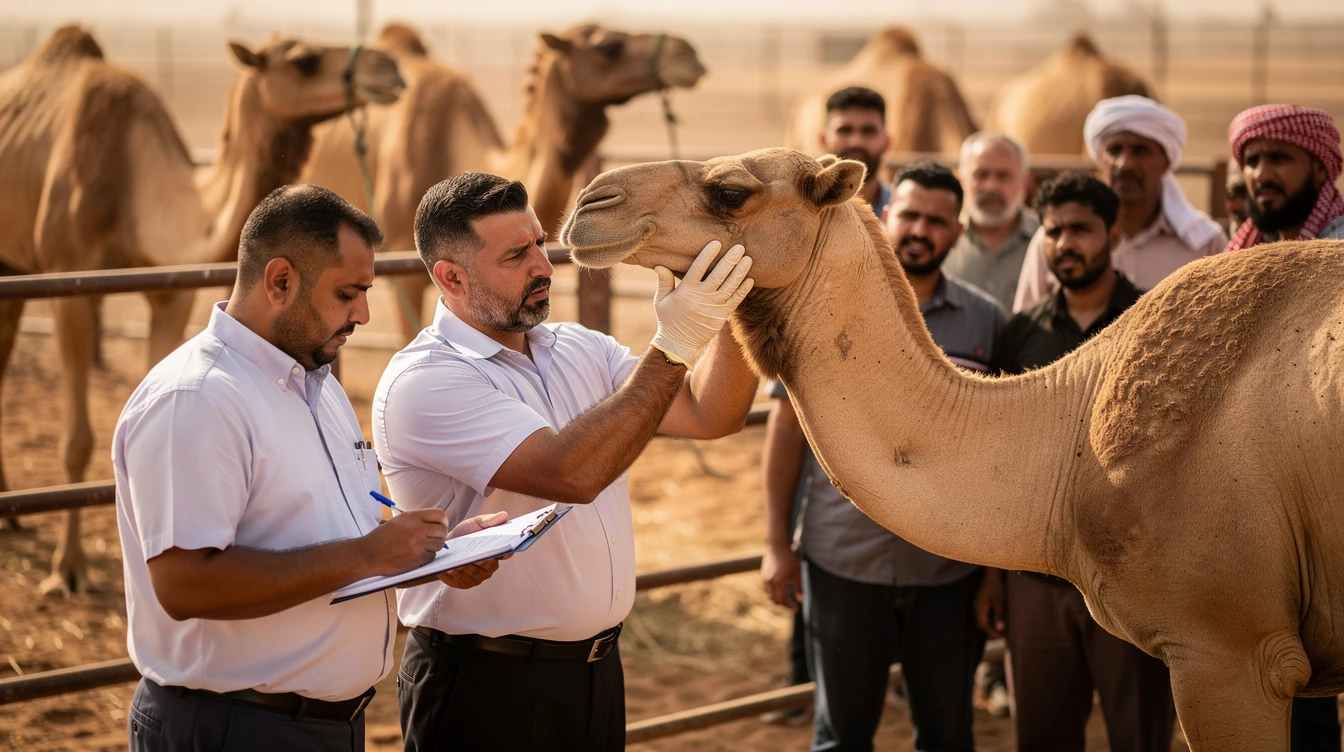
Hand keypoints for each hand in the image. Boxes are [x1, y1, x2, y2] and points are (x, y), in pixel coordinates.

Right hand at [360, 508, 449, 576]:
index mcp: (412, 516)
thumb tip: (438, 523)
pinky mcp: (417, 558)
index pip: (440, 515)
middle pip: (443, 530)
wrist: (368, 554)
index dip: (442, 522)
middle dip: (439, 536)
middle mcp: (416, 528)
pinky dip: (426, 558)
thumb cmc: (382, 538)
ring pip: (439, 545)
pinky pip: (431, 557)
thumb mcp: (399, 521)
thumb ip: (418, 520)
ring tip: (420, 548)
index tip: (439, 526)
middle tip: (431, 539)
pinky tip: (414, 556)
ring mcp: (417, 544)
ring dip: (432, 547)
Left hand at [437, 512, 509, 589]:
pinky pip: (463, 580)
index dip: (506, 551)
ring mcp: (478, 576)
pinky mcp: (465, 583)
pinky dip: (457, 574)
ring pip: (476, 573)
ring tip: (458, 561)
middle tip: (476, 554)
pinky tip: (450, 568)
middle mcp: (490, 565)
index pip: (507, 552)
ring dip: (467, 567)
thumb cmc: (463, 535)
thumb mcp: (474, 524)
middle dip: (482, 559)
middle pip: (490, 565)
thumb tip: (504, 515)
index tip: (502, 547)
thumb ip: (488, 520)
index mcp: (496, 550)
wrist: (444, 546)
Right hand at [650, 240, 753, 368]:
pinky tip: (750, 279)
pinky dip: (743, 290)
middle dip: (730, 260)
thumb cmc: (668, 319)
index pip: (698, 268)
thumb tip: (659, 264)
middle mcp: (701, 298)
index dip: (708, 255)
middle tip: (740, 246)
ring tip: (748, 259)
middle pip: (718, 275)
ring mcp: (713, 307)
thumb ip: (663, 281)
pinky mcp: (722, 316)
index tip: (717, 243)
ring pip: (730, 286)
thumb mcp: (661, 300)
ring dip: (740, 272)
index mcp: (685, 291)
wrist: (679, 344)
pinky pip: (735, 301)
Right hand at [761, 543, 802, 609]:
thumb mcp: (796, 572)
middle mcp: (770, 582)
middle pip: (776, 600)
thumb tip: (800, 600)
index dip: (790, 606)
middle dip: (785, 605)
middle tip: (793, 606)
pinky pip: (767, 590)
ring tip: (787, 599)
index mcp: (779, 582)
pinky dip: (773, 594)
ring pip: (770, 596)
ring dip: (778, 600)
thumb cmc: (788, 558)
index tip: (796, 608)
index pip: (783, 600)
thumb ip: (798, 587)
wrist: (776, 545)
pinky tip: (780, 592)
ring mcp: (765, 579)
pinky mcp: (763, 576)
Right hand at [975, 568, 1006, 637]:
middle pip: (981, 624)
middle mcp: (975, 607)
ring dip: (989, 625)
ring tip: (1000, 628)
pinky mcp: (979, 601)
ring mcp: (976, 604)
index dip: (992, 633)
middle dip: (990, 631)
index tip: (1002, 637)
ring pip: (981, 619)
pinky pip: (982, 614)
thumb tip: (1000, 629)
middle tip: (1001, 635)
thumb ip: (999, 615)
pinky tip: (996, 619)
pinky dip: (988, 619)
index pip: (984, 625)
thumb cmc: (997, 586)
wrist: (992, 573)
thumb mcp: (1000, 601)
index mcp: (979, 608)